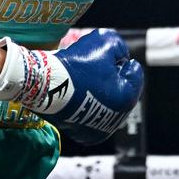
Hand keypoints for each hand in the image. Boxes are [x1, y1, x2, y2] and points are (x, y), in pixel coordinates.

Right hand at [0, 29, 143, 143]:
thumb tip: (121, 54)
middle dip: (115, 78)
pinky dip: (90, 105)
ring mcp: (100, 129)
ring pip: (108, 105)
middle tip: (99, 66)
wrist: (44, 87)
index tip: (112, 56)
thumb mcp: (102, 44)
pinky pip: (92, 115)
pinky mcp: (83, 134)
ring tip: (87, 79)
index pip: (135, 74)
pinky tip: (80, 93)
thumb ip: (117, 45)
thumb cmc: (77, 66)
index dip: (124, 61)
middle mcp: (117, 118)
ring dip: (103, 93)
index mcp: (127, 97)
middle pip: (122, 91)